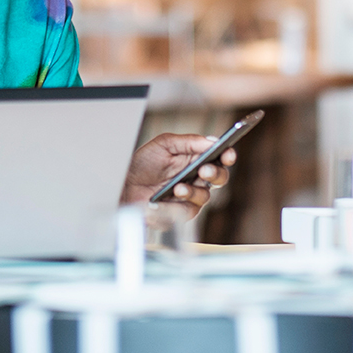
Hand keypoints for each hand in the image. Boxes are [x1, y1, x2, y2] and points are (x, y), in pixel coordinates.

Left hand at [120, 133, 235, 218]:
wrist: (125, 185)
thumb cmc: (144, 163)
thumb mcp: (164, 145)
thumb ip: (188, 142)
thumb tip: (212, 140)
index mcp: (195, 159)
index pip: (219, 157)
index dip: (227, 155)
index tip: (227, 153)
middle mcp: (197, 178)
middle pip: (220, 178)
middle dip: (215, 173)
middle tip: (205, 170)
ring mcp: (191, 196)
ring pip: (205, 196)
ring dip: (193, 191)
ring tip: (178, 187)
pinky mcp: (182, 212)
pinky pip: (188, 209)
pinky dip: (177, 204)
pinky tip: (169, 198)